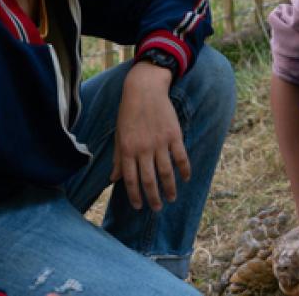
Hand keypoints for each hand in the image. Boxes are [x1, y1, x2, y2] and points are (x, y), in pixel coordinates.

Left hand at [111, 61, 190, 210]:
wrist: (144, 89)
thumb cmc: (128, 112)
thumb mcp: (119, 135)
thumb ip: (118, 158)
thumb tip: (113, 179)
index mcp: (128, 149)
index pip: (131, 179)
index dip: (135, 195)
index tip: (139, 206)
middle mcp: (143, 148)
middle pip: (149, 179)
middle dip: (153, 197)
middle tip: (157, 208)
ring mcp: (160, 142)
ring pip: (166, 172)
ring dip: (169, 188)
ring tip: (171, 198)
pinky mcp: (174, 135)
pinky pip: (180, 157)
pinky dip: (184, 169)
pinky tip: (185, 178)